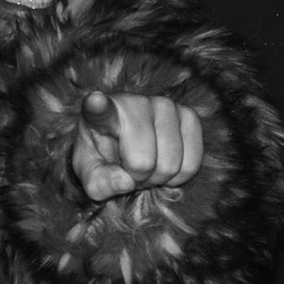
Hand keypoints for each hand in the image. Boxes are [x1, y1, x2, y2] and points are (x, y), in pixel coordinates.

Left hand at [72, 91, 202, 201]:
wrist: (125, 145)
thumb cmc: (104, 157)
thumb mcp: (91, 175)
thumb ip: (100, 183)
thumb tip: (127, 182)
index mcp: (100, 115)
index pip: (99, 110)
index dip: (98, 106)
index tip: (95, 101)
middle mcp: (134, 103)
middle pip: (143, 162)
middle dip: (138, 178)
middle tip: (130, 169)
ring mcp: (165, 106)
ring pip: (170, 165)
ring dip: (159, 178)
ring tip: (146, 164)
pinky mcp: (189, 116)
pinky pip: (192, 164)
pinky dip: (179, 176)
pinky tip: (165, 163)